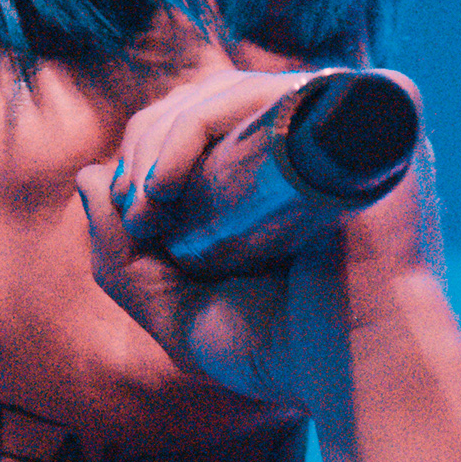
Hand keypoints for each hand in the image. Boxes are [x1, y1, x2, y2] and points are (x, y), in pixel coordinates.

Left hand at [75, 64, 448, 422]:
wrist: (357, 375)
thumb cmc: (281, 351)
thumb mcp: (178, 310)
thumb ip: (123, 257)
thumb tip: (90, 175)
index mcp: (281, 172)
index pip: (201, 121)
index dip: (148, 151)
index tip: (129, 219)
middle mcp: (315, 139)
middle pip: (210, 96)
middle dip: (148, 142)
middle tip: (134, 215)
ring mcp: (344, 124)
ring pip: (234, 88)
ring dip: (168, 135)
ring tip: (150, 204)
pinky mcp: (369, 117)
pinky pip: (281, 86)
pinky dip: (210, 117)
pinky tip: (176, 178)